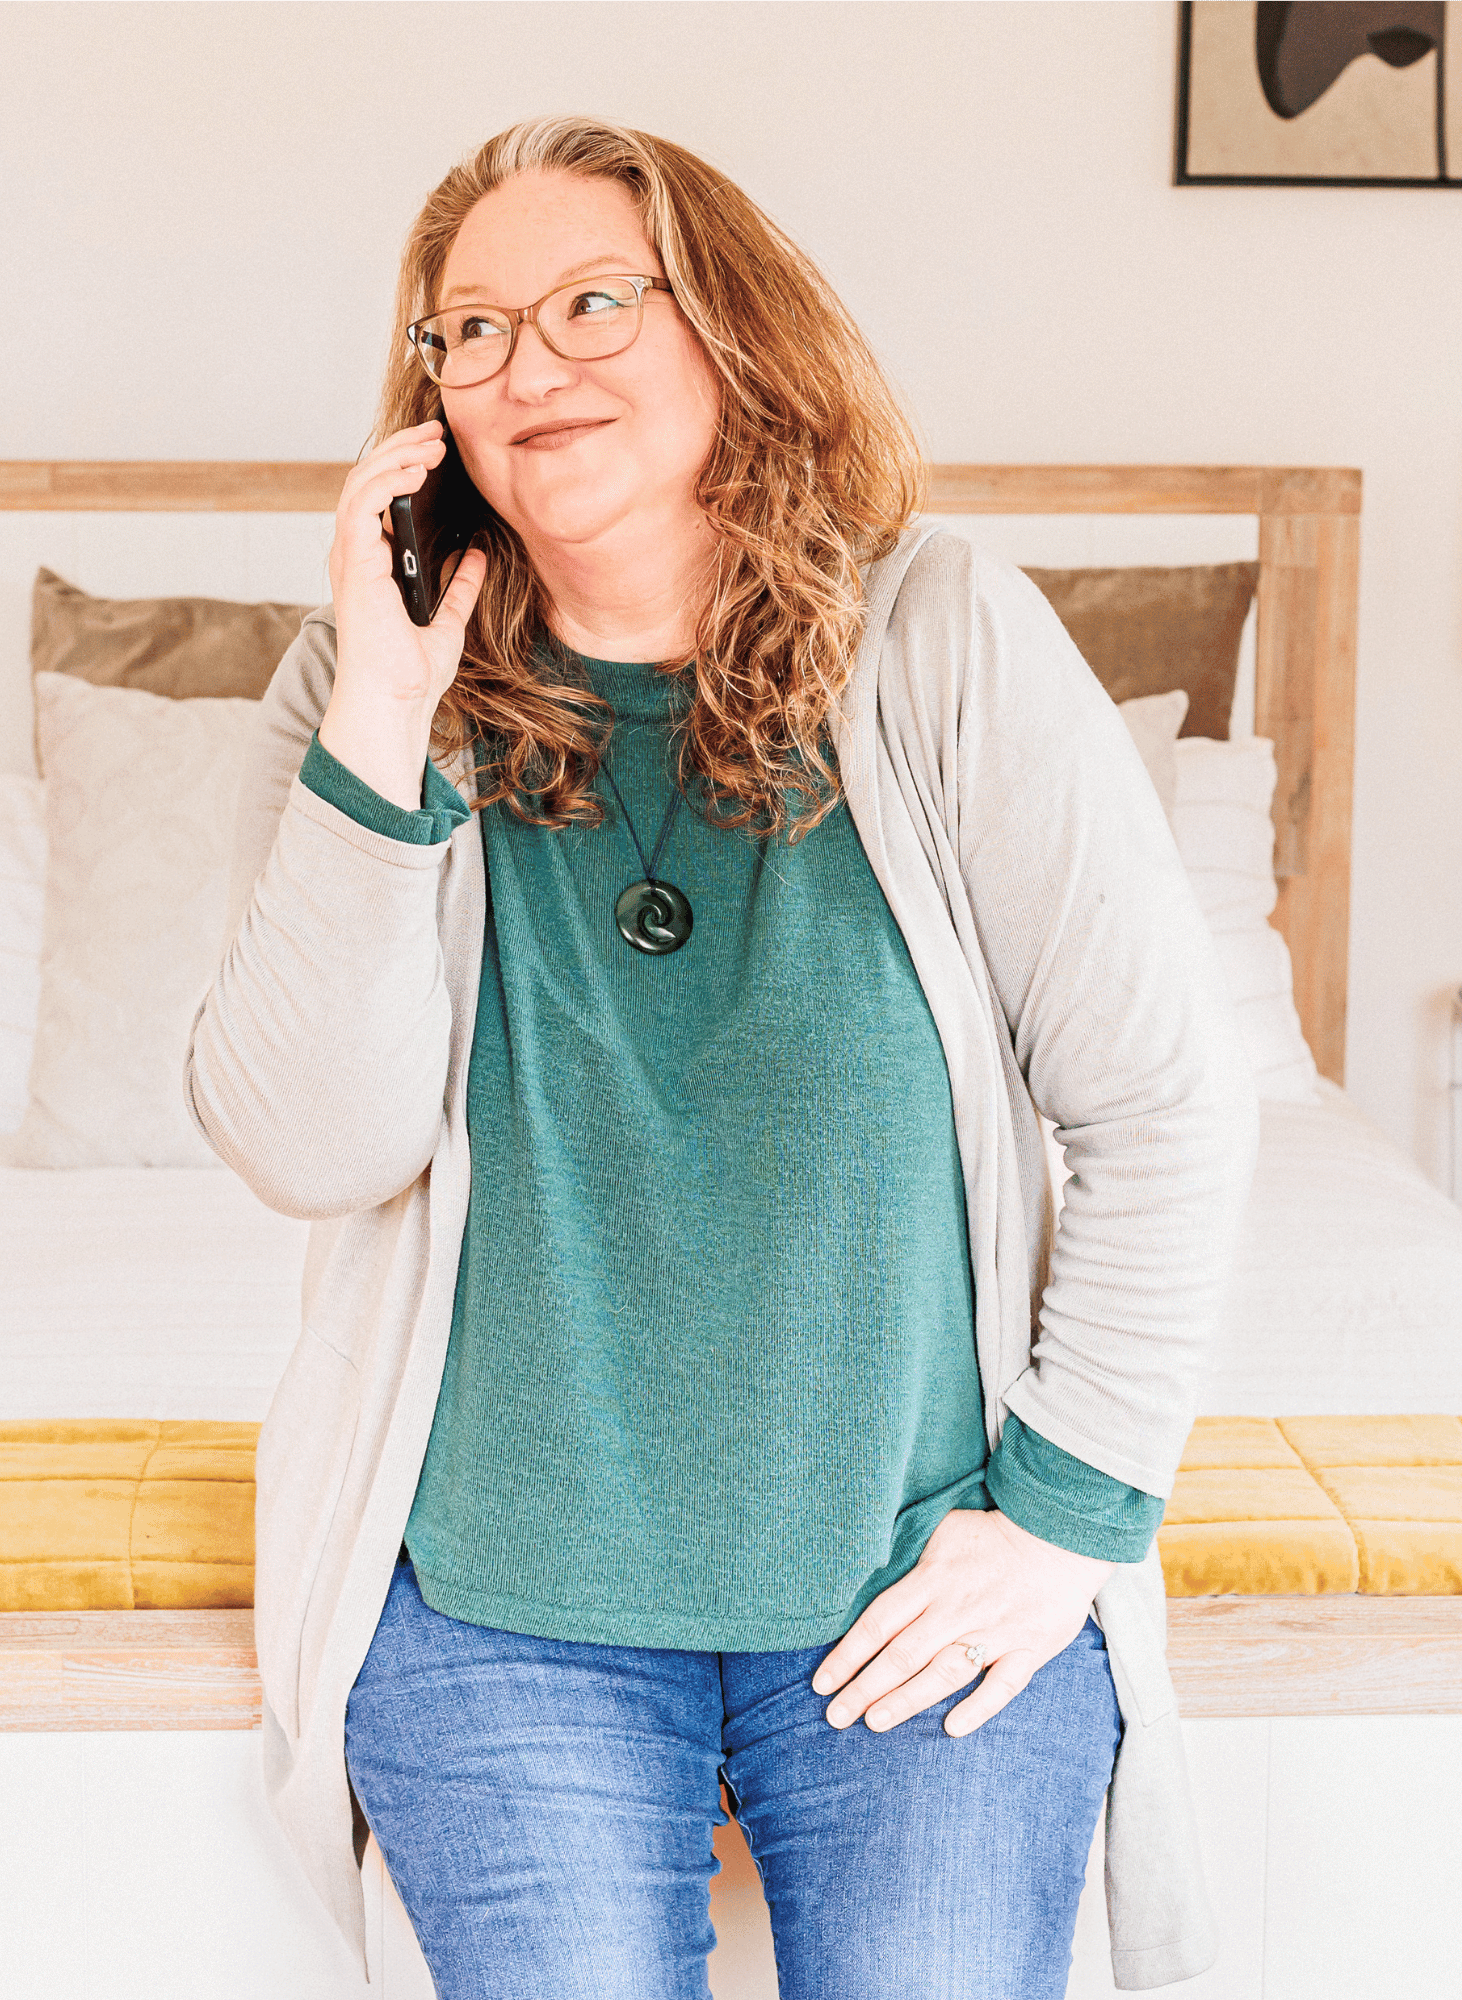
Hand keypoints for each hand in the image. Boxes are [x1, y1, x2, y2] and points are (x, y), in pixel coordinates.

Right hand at [321, 420, 488, 808]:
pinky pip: (363, 505)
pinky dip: (389, 481)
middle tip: (439, 434)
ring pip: (361, 483)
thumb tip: (475, 554)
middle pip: (367, 480)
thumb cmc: (411, 674)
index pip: (379, 498)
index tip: (439, 450)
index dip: (404, 466)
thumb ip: (459, 586)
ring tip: (432, 445)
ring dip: (397, 456)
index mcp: (371, 564)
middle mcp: (355, 555)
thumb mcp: (447, 621)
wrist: (395, 703)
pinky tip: (418, 471)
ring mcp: (351, 558)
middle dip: (401, 449)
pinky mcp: (354, 564)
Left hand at [809, 1508, 1113, 1738]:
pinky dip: (978, 1707)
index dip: (848, 1654)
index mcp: (933, 1579)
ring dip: (907, 1700)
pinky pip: (1002, 1685)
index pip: (879, 1622)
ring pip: (943, 1673)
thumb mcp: (944, 1528)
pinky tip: (952, 1728)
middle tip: (835, 1717)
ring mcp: (994, 1632)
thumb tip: (869, 1564)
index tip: (822, 1682)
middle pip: (902, 1654)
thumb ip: (910, 1554)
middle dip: (864, 1687)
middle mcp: (957, 1609)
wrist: (1061, 1534)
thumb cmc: (994, 1533)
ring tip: (874, 1722)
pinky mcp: (1028, 1649)